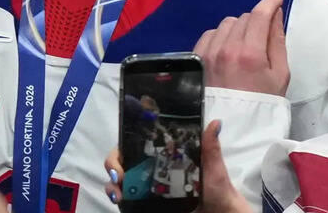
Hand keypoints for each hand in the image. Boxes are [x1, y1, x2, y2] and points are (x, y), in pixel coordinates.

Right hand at [105, 123, 253, 212]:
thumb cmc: (216, 189)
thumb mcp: (213, 167)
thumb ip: (210, 147)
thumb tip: (215, 123)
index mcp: (162, 156)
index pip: (134, 145)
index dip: (122, 148)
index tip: (121, 156)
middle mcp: (149, 170)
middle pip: (121, 163)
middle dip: (112, 166)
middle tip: (117, 176)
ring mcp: (146, 190)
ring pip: (118, 183)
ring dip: (111, 186)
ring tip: (117, 195)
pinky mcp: (145, 206)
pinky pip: (126, 201)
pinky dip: (117, 199)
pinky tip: (119, 201)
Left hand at [194, 0, 288, 95]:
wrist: (234, 125)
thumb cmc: (263, 100)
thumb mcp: (280, 74)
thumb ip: (277, 41)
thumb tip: (276, 14)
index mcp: (250, 53)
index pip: (259, 15)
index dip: (270, 3)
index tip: (277, 1)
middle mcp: (226, 48)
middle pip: (244, 18)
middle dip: (257, 21)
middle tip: (263, 35)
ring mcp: (208, 52)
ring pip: (226, 23)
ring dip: (239, 28)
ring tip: (245, 45)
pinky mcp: (197, 57)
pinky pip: (210, 33)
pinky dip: (221, 36)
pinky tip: (228, 49)